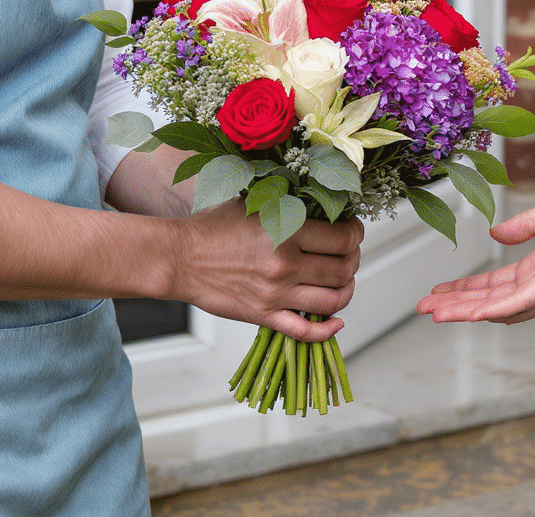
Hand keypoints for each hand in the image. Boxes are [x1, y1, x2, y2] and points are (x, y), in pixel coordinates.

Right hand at [169, 200, 362, 342]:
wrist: (178, 258)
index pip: (344, 238)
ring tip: (343, 282)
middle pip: (343, 269)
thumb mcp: (254, 203)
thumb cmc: (212, 227)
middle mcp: (286, 264)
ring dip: (347, 292)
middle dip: (353, 261)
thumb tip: (321, 204)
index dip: (356, 235)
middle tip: (349, 255)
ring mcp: (276, 293)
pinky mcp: (264, 315)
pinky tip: (336, 322)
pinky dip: (327, 330)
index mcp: (287, 230)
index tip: (353, 232)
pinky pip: (305, 331)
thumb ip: (288, 205)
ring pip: (333, 301)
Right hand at [416, 191, 534, 323]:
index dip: (468, 287)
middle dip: (457, 305)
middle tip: (425, 309)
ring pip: (498, 309)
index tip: (441, 290)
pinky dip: (488, 311)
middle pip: (492, 301)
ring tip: (432, 313)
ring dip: (463, 311)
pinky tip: (464, 315)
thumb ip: (526, 225)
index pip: (499, 283)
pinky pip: (516, 305)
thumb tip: (496, 233)